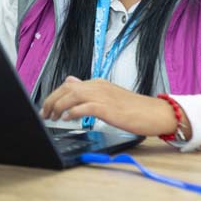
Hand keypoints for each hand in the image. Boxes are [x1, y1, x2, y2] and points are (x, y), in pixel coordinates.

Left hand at [40, 76, 177, 136]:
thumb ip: (89, 90)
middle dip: (52, 100)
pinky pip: (85, 107)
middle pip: (67, 88)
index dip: (55, 95)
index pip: (69, 85)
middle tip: (45, 114)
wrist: (156, 113)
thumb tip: (70, 81)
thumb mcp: (108, 95)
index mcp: (98, 83)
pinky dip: (73, 112)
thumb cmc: (135, 108)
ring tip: (52, 117)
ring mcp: (103, 96)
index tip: (47, 106)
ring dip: (58, 106)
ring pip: (73, 95)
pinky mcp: (108, 108)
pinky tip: (66, 118)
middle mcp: (98, 86)